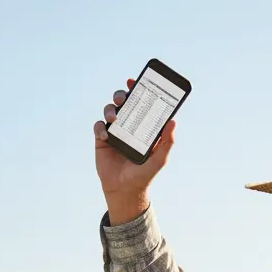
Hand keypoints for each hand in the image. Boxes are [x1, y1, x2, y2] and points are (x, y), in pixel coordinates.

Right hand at [95, 78, 176, 224]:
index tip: (136, 81)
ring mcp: (114, 131)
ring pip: (109, 110)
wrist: (125, 190)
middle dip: (122, 95)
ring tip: (114, 119)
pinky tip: (105, 136)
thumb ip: (167, 142)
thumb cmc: (144, 173)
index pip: (141, 102)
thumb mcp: (159, 159)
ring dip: (110, 109)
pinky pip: (98, 126)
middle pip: (123, 102)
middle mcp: (128, 124)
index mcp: (143, 125)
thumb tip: (173, 121)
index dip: (138, 89)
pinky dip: (100, 128)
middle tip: (124, 98)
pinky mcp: (102, 140)